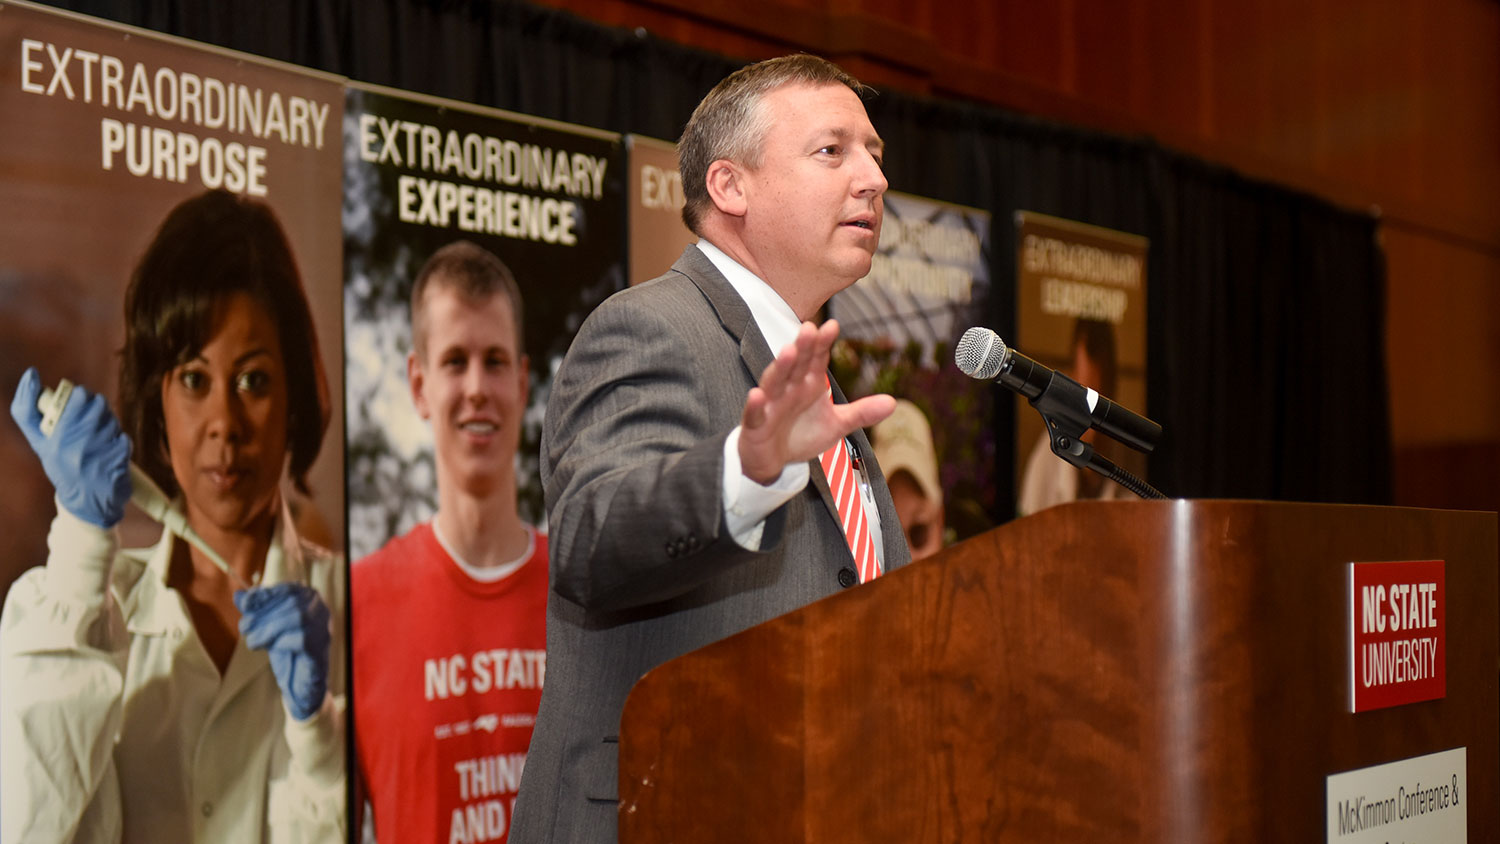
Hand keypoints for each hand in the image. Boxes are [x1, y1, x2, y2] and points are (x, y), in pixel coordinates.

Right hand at [10, 368, 132, 527]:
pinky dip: (118, 439)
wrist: (88, 502)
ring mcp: (100, 452)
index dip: (78, 395)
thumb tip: (30, 375)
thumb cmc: (62, 466)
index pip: (74, 400)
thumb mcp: (40, 443)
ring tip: (99, 433)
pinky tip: (110, 449)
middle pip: (95, 404)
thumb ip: (28, 411)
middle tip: (91, 412)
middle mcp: (76, 445)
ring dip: (107, 421)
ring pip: (110, 418)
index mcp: (54, 440)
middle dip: (94, 404)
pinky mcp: (119, 459)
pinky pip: (123, 436)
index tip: (77, 398)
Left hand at [235, 582, 331, 721]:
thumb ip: (255, 610)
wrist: (299, 682)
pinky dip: (281, 643)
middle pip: (292, 602)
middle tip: (244, 627)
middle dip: (264, 614)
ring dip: (269, 628)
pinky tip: (271, 648)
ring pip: (298, 617)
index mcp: (309, 600)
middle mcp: (320, 611)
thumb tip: (238, 595)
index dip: (265, 595)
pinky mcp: (320, 649)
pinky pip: (302, 640)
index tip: (245, 604)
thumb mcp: (267, 626)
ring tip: (254, 641)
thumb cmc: (286, 649)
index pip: (288, 589)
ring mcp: (323, 630)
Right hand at [738, 320, 895, 483]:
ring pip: (774, 382)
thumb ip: (861, 412)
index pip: (816, 359)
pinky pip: (755, 413)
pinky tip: (757, 395)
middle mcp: (789, 389)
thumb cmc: (801, 435)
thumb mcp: (836, 425)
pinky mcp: (756, 424)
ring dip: (780, 367)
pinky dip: (755, 405)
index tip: (832, 326)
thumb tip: (893, 403)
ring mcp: (770, 405)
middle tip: (810, 328)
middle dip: (803, 347)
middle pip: (796, 364)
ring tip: (788, 352)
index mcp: (808, 384)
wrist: (773, 460)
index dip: (823, 343)